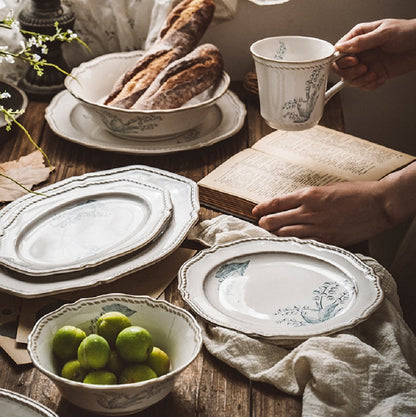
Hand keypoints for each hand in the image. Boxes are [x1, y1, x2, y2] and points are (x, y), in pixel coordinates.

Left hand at [252, 181, 391, 247]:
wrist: (378, 204)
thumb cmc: (356, 193)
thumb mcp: (327, 189)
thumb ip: (308, 198)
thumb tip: (293, 206)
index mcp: (309, 195)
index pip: (277, 202)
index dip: (263, 208)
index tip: (256, 212)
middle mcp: (309, 211)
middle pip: (276, 220)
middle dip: (265, 224)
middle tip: (260, 226)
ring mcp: (317, 227)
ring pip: (286, 234)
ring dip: (274, 236)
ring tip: (268, 237)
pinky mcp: (327, 240)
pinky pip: (303, 243)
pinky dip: (292, 244)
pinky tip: (286, 246)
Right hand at [332, 18, 415, 89]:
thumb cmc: (407, 32)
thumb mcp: (384, 33)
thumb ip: (362, 41)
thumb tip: (342, 47)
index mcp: (358, 37)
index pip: (338, 51)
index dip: (341, 59)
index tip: (353, 61)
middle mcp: (359, 52)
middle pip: (341, 68)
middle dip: (350, 72)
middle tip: (363, 68)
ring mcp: (365, 64)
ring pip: (350, 80)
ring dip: (361, 80)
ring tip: (374, 74)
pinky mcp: (372, 74)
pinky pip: (363, 86)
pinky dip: (370, 85)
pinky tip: (381, 78)